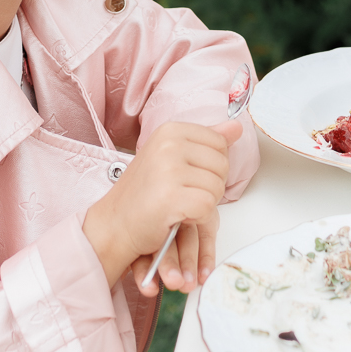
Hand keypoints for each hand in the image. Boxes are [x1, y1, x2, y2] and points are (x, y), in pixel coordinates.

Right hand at [83, 118, 240, 292]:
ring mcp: (169, 169)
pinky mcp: (172, 196)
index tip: (188, 177)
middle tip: (183, 195)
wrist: (114, 224)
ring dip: (204, 204)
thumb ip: (205, 141)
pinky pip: (208, 207)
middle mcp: (169, 144)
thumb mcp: (172, 158)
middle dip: (210, 186)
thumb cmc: (142, 194)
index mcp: (170, 130)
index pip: (219, 142)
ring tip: (179, 205)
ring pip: (217, 187)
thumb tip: (236, 127)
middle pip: (222, 164)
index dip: (211, 166)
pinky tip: (178, 217)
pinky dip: (198, 218)